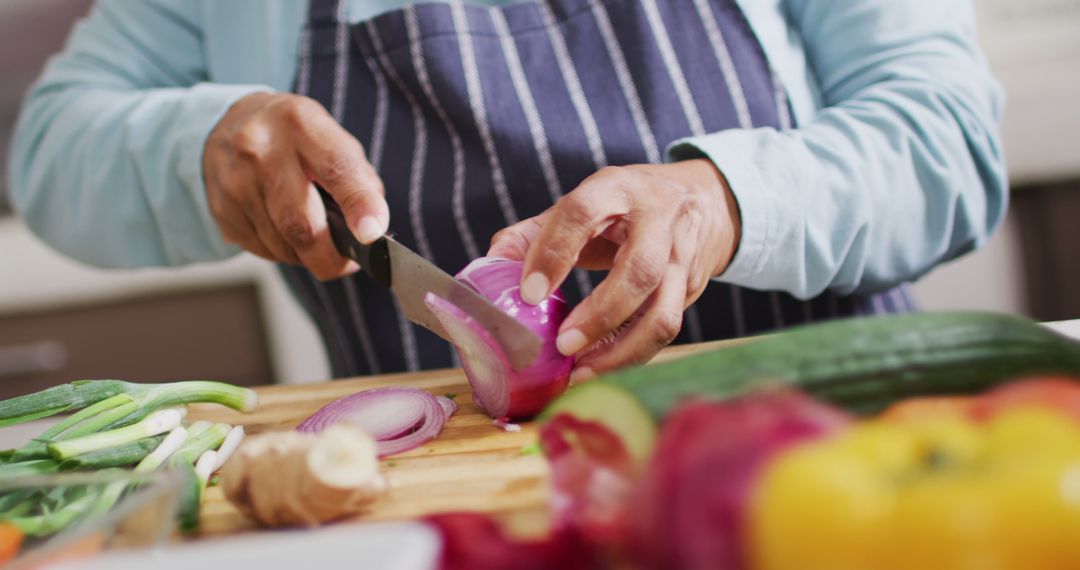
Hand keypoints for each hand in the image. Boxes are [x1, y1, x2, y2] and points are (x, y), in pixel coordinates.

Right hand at [203, 92, 387, 279]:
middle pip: (301, 224)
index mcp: (300, 123)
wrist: (227, 126)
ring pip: (282, 245)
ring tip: (314, 238)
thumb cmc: (295, 138)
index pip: (336, 170)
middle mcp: (261, 149)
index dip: (358, 205)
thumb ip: (359, 180)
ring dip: (306, 255)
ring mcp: (235, 181)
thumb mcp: (332, 139)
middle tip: (345, 263)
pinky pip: (261, 250)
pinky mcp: (221, 209)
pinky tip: (284, 230)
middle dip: (329, 257)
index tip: (372, 234)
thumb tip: (371, 229)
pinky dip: (282, 251)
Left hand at [488, 160, 740, 380]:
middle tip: (563, 344)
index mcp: (618, 188)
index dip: (554, 254)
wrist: (702, 199)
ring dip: (621, 350)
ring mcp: (682, 257)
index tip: (529, 295)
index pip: (583, 213)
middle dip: (600, 314)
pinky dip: (631, 355)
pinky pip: (665, 330)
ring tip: (581, 369)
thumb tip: (489, 266)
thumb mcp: (582, 203)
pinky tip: (601, 365)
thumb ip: (533, 234)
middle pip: (640, 271)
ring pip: (663, 314)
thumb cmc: (626, 206)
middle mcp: (659, 219)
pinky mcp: (693, 289)